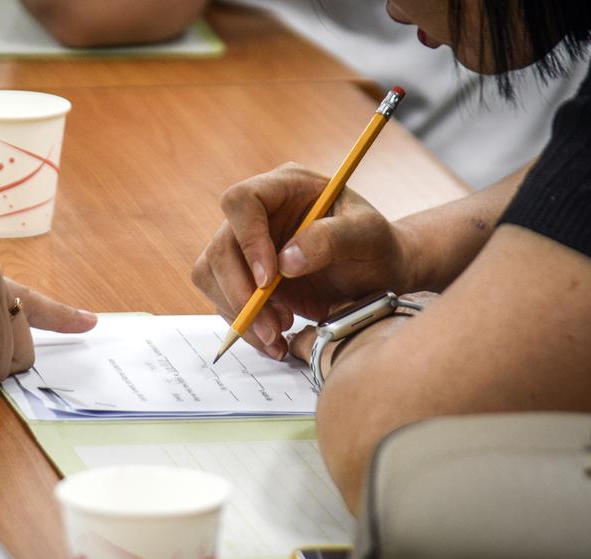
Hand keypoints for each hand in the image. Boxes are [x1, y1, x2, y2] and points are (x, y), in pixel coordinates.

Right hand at [192, 163, 414, 358]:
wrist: (378, 274)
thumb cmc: (376, 246)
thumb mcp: (368, 235)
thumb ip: (332, 239)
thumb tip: (286, 262)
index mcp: (284, 187)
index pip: (241, 202)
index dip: (248, 240)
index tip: (268, 278)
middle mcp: (257, 214)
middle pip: (220, 246)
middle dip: (240, 292)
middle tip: (274, 326)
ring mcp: (246, 246)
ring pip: (212, 275)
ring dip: (238, 312)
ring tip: (277, 335)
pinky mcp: (244, 277)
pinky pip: (222, 299)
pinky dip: (243, 325)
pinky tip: (273, 339)